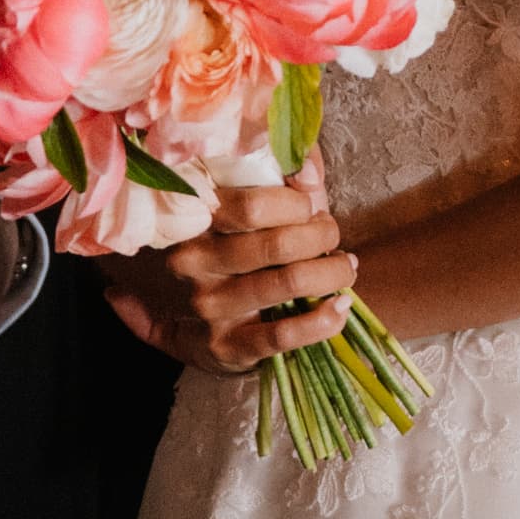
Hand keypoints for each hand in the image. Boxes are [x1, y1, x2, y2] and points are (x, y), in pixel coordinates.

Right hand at [100, 158, 356, 377]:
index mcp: (196, 217)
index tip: (310, 206)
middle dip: (321, 235)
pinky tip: (339, 308)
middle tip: (330, 235)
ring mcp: (208, 306)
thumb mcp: (241, 201)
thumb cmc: (224, 246)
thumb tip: (309, 173)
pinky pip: (282, 335)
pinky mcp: (225, 346)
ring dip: (331, 273)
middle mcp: (195, 261)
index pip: (253, 206)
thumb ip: (280, 172)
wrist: (175, 314)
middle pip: (277, 243)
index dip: (296, 203)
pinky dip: (322, 321)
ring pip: (288, 282)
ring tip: (343, 268)